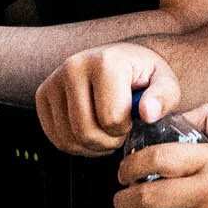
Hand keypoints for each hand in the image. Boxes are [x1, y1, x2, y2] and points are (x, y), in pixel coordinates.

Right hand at [35, 44, 178, 155]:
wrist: (120, 63)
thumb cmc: (142, 76)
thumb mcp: (165, 84)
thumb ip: (163, 98)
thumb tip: (148, 112)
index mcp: (105, 61)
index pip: (112, 119)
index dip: (127, 128)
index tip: (133, 116)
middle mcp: (74, 66)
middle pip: (86, 132)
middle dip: (109, 141)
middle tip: (120, 129)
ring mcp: (54, 80)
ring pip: (69, 139)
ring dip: (93, 146)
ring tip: (107, 130)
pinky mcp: (42, 95)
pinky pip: (56, 139)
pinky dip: (76, 145)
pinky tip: (91, 130)